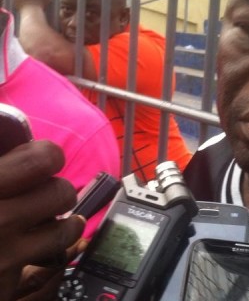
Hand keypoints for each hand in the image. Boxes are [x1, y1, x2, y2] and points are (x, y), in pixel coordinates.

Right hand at [0, 141, 84, 299]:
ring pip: (68, 228)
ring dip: (61, 223)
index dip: (46, 156)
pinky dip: (53, 255)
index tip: (41, 159)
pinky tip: (38, 249)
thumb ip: (1, 164)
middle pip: (62, 192)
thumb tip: (16, 135)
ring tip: (42, 221)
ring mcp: (5, 257)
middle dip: (54, 191)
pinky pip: (55, 264)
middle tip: (37, 193)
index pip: (44, 158)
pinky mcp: (9, 286)